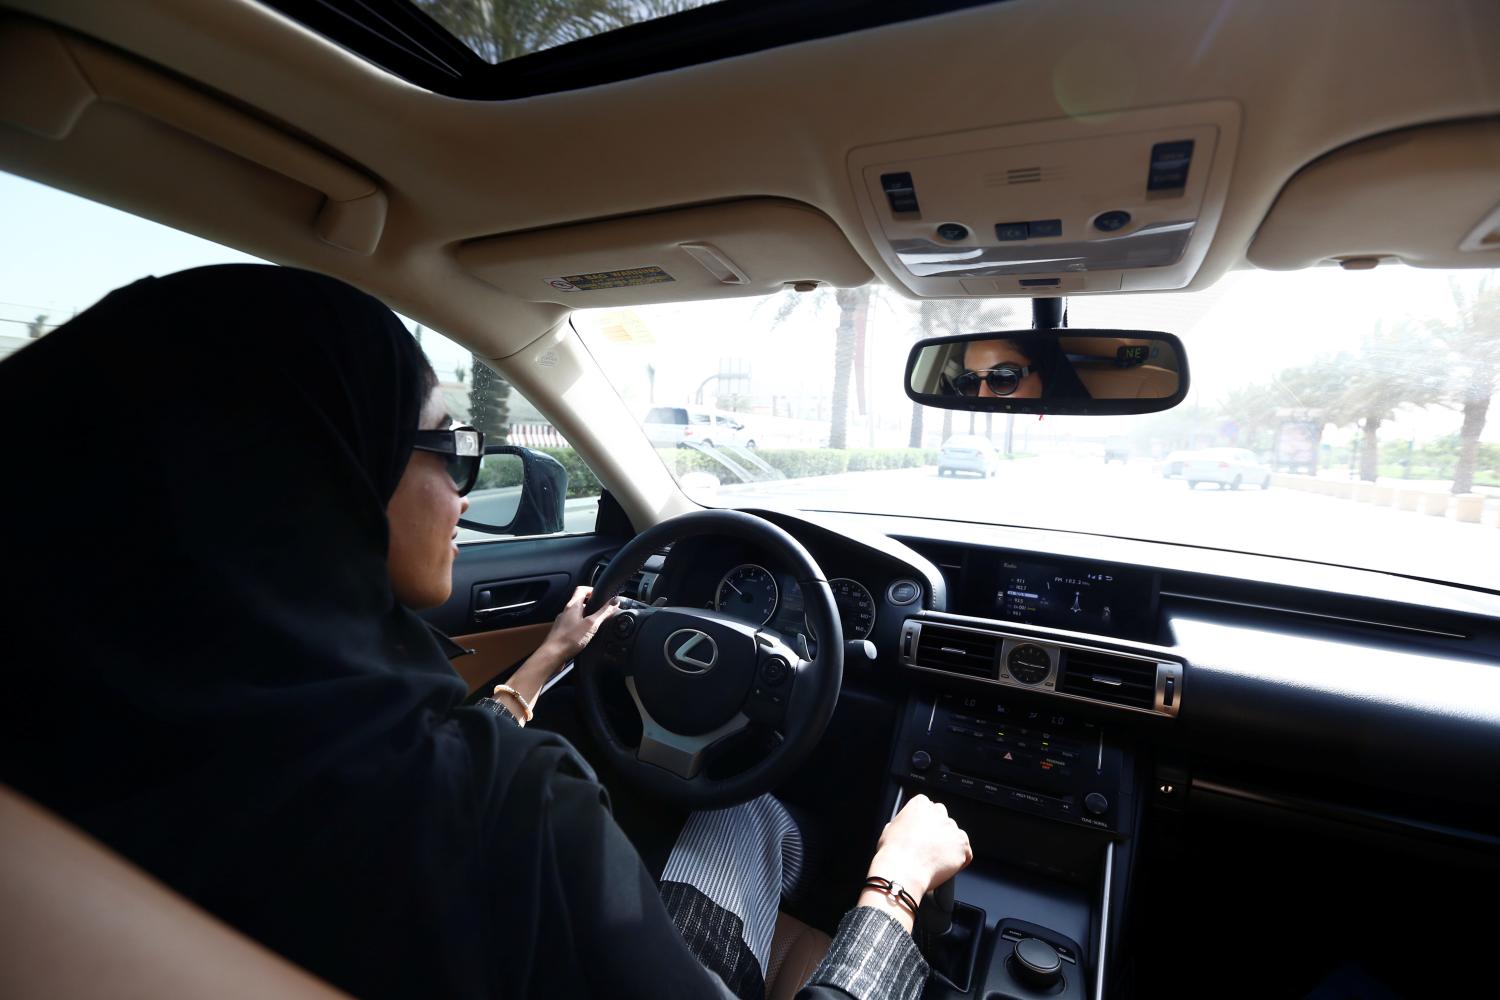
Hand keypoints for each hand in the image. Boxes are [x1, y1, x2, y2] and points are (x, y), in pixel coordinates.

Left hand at [497, 588, 618, 722]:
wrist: (553, 655)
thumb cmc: (569, 639)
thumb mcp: (591, 624)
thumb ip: (603, 613)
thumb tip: (615, 602)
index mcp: (573, 606)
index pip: (582, 589)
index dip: (592, 590)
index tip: (601, 595)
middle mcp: (566, 612)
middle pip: (580, 602)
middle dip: (591, 606)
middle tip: (601, 612)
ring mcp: (562, 622)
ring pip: (576, 615)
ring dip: (586, 617)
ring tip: (595, 625)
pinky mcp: (561, 633)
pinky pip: (572, 626)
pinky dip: (580, 627)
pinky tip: (585, 636)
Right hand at [866, 794, 971, 902]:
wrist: (903, 870)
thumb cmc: (893, 852)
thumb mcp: (890, 828)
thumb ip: (904, 823)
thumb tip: (907, 829)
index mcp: (920, 804)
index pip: (929, 808)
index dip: (925, 824)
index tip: (921, 834)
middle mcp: (939, 812)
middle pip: (943, 819)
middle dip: (939, 832)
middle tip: (929, 848)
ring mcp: (953, 828)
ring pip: (955, 836)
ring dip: (949, 846)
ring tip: (936, 860)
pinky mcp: (962, 845)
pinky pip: (966, 852)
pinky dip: (960, 860)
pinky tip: (946, 866)